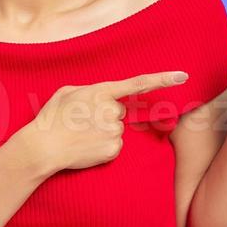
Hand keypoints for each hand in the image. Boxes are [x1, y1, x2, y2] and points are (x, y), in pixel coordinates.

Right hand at [24, 70, 189, 172]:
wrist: (43, 147)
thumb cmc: (51, 119)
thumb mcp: (66, 93)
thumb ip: (89, 90)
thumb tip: (104, 98)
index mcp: (100, 92)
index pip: (139, 83)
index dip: (163, 79)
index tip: (183, 77)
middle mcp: (111, 110)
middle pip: (120, 112)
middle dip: (105, 116)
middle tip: (82, 122)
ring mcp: (114, 131)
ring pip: (117, 129)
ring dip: (103, 132)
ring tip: (81, 135)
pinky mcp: (114, 149)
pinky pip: (115, 146)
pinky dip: (103, 147)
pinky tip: (86, 146)